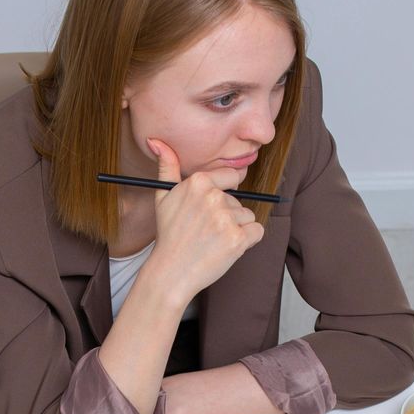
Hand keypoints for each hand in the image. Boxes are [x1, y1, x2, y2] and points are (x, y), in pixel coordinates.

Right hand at [143, 139, 265, 300]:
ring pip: (248, 217)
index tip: (212, 210)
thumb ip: (166, 167)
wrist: (170, 273)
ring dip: (236, 230)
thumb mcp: (163, 197)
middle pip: (238, 201)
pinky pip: (257, 232)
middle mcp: (213, 197)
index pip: (232, 177)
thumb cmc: (169, 236)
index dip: (225, 195)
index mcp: (199, 182)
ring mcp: (226, 219)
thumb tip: (156, 141)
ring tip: (213, 241)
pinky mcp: (237, 239)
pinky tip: (226, 248)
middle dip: (228, 217)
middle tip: (205, 232)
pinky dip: (247, 242)